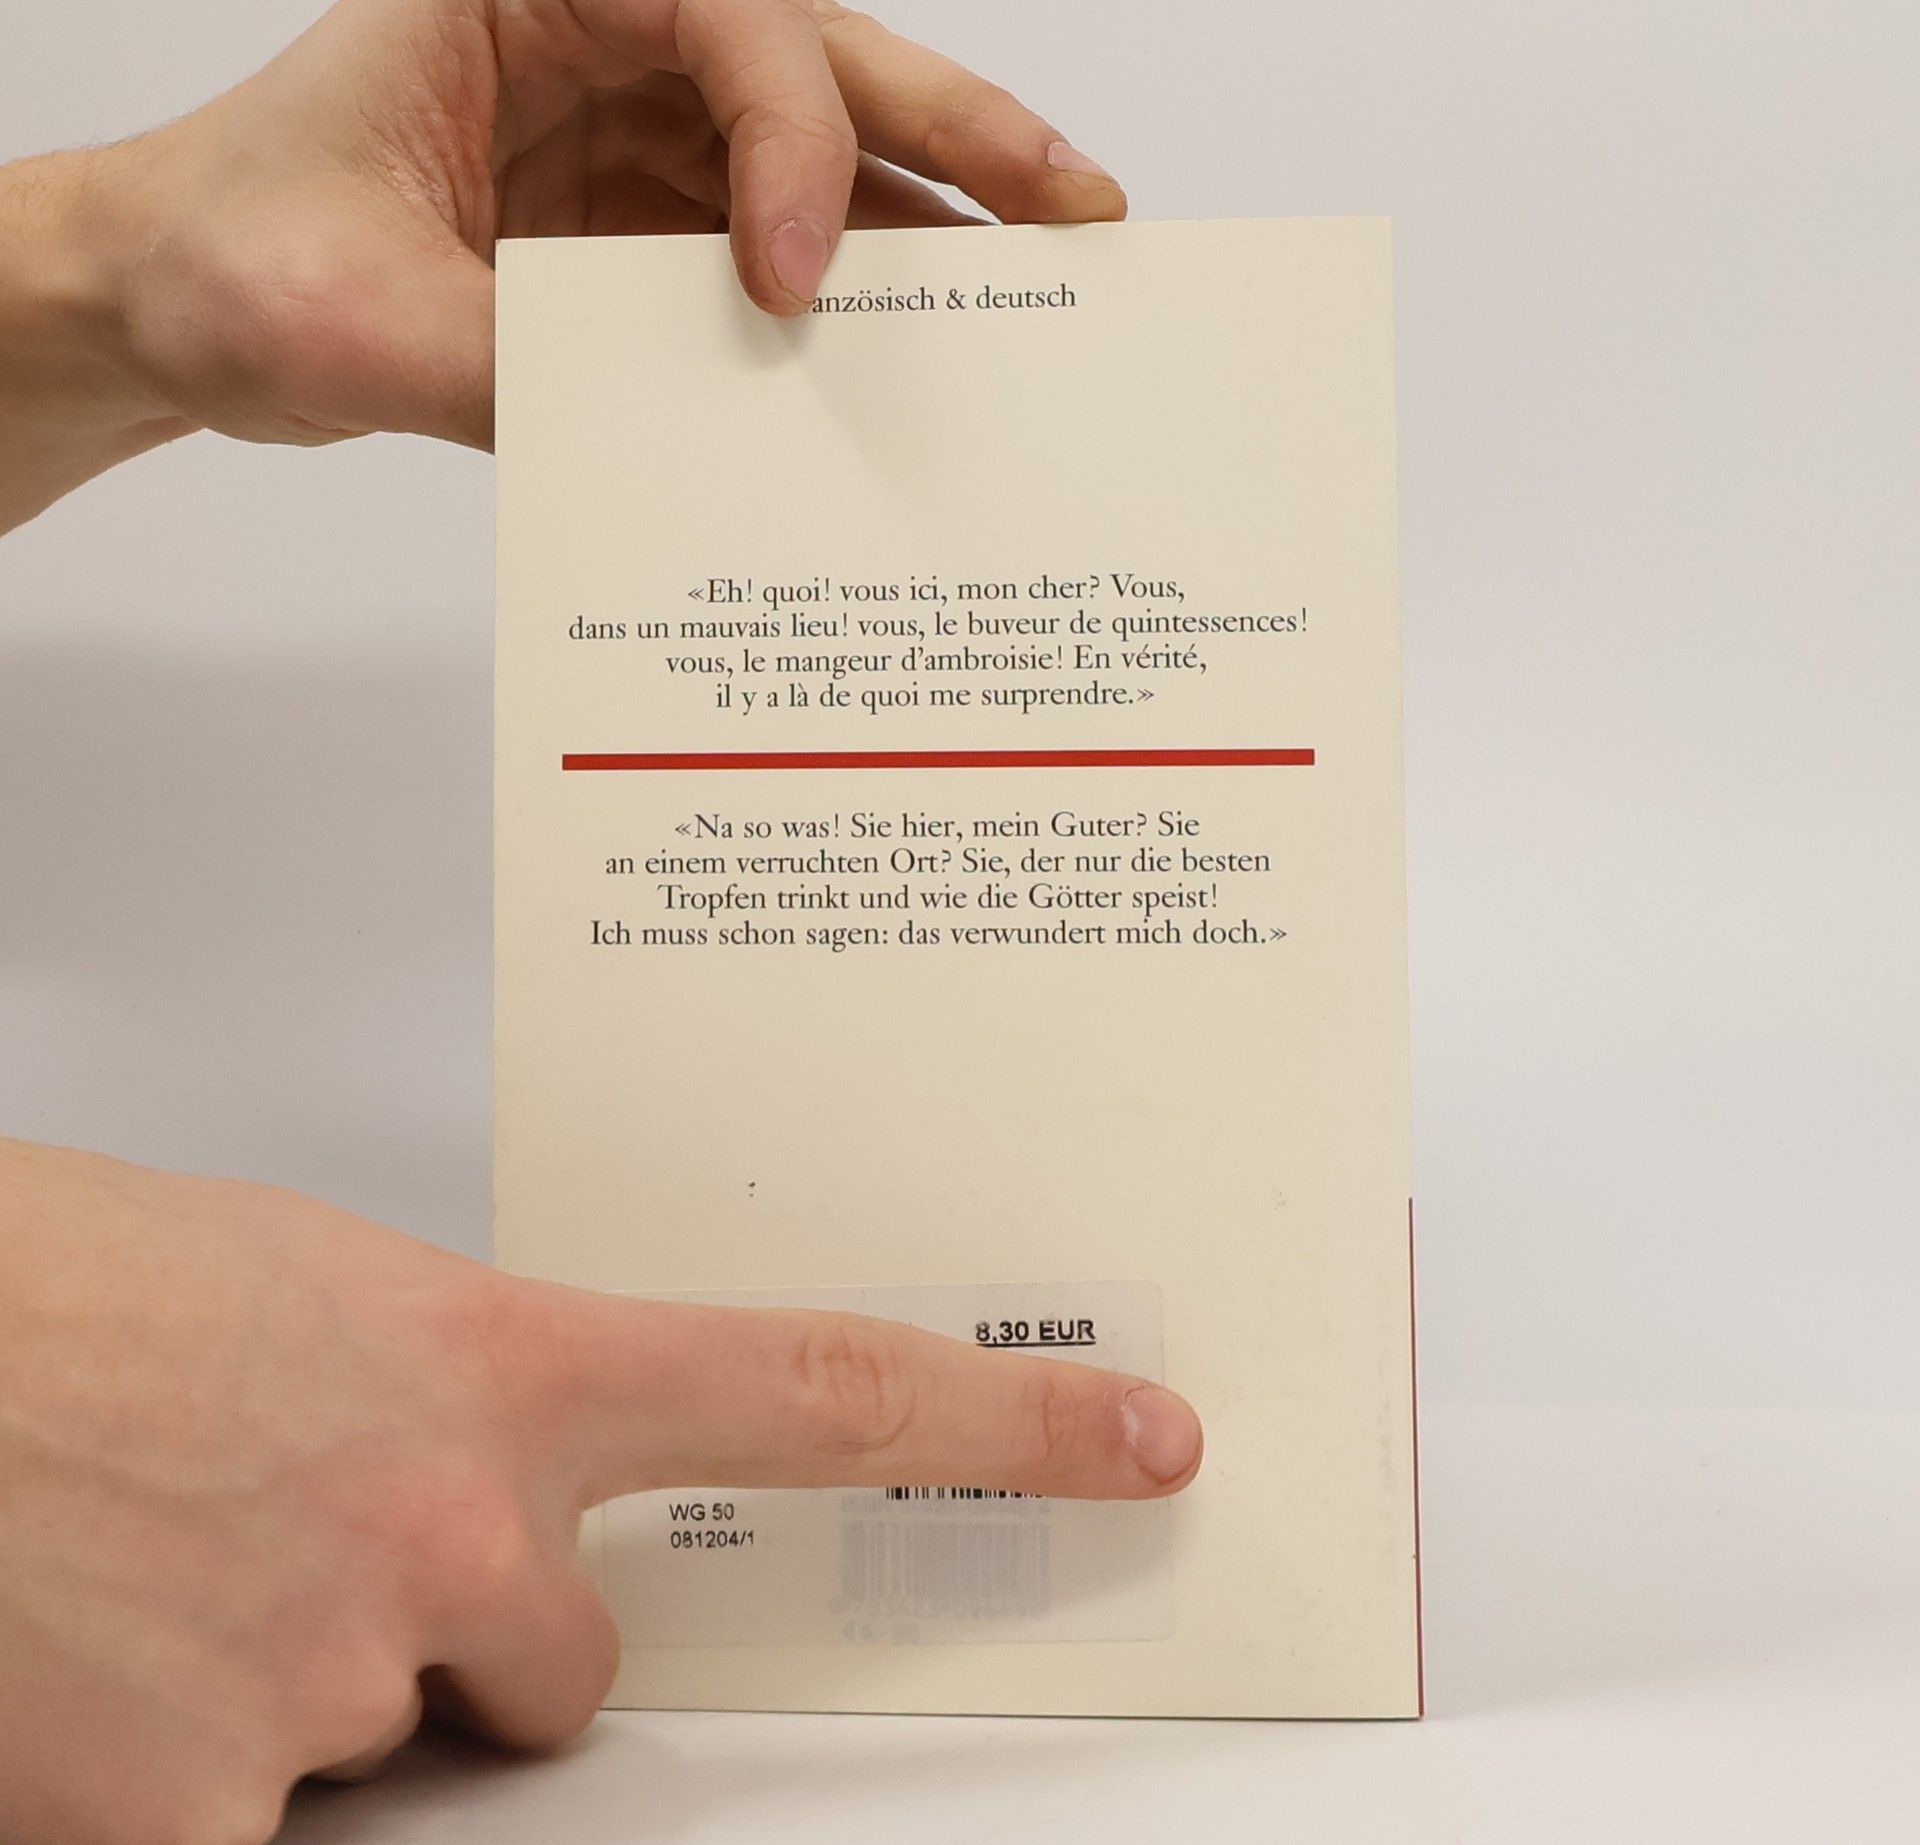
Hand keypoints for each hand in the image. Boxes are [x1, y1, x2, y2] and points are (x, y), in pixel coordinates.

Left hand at [0, 0, 1123, 527]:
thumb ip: (515, 368)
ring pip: (819, 156)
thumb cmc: (232, 256)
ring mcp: (632, 143)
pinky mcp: (639, 238)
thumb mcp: (349, 316)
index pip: (716, 19)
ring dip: (940, 216)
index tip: (787, 283)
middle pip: (816, 63)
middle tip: (1079, 201)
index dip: (785, 141)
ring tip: (1057, 272)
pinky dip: (855, 300)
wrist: (181, 310)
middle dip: (958, 130)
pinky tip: (933, 345)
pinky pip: (772, 256)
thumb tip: (678, 441)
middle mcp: (602, 46)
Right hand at [0, 1139, 1199, 1844]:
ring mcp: (338, 1680)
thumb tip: (513, 1490)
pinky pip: (256, 1813)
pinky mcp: (206, 1812)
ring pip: (397, 1734)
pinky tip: (101, 1638)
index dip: (1005, 1424)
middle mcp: (456, 1533)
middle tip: (311, 1529)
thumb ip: (463, 1397)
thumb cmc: (85, 1289)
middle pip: (568, 1663)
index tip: (1138, 1437)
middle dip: (483, 1631)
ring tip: (171, 1551)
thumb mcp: (328, 1297)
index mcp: (503, 1372)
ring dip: (313, 1673)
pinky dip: (192, 1749)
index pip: (823, 1393)